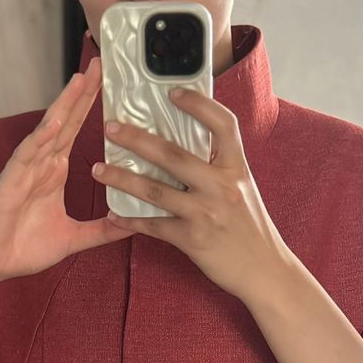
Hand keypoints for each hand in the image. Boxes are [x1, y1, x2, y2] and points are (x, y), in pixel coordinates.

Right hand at [0, 57, 132, 284]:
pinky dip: (40, 138)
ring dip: (63, 105)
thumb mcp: (72, 239)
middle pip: (65, 122)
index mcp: (54, 174)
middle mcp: (40, 166)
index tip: (110, 85)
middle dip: (82, 94)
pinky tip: (55, 121)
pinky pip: (26, 155)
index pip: (75, 133)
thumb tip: (131, 226)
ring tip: (81, 79)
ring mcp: (25, 171)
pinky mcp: (11, 183)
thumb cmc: (23, 249)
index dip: (90, 108)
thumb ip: (101, 232)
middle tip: (101, 64)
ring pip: (47, 131)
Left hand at [92, 86, 289, 298]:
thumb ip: (219, 170)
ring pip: (155, 191)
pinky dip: (131, 221)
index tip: (173, 92)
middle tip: (111, 128)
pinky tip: (114, 215)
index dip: (198, 105)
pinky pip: (154, 226)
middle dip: (137, 139)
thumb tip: (187, 150)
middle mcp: (221, 187)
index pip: (222, 125)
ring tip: (98, 170)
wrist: (264, 270)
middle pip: (173, 155)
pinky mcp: (192, 240)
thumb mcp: (243, 190)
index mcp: (236, 169)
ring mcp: (205, 213)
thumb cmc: (251, 229)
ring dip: (122, 179)